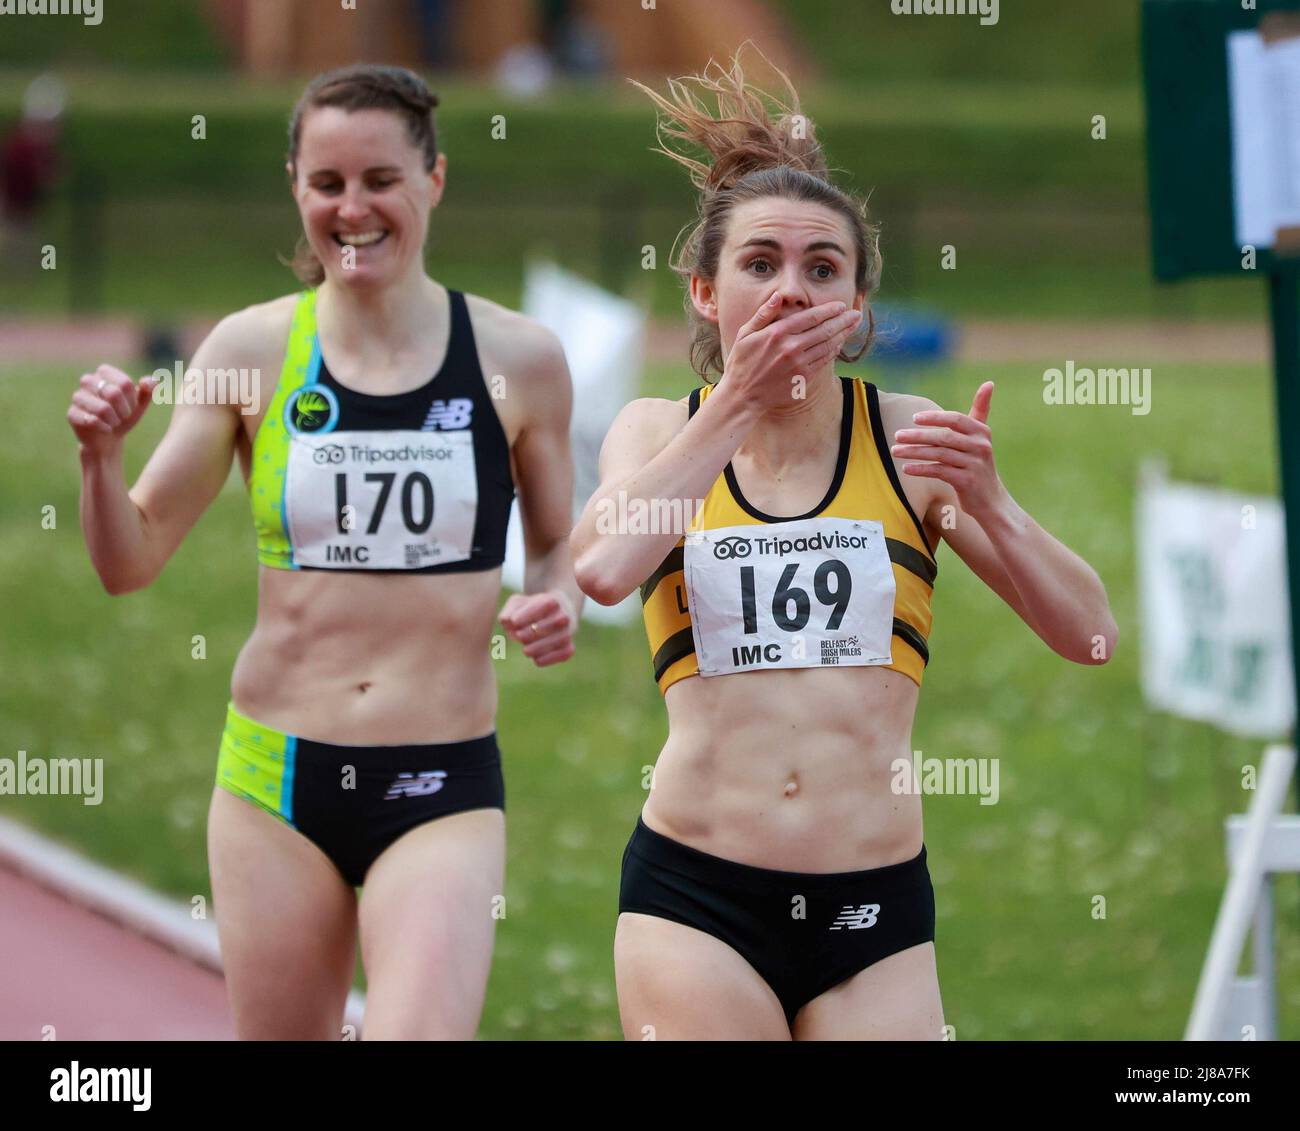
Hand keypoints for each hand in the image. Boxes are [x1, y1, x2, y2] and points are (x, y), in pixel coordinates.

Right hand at [68, 364, 157, 455]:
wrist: (109, 438)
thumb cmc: (124, 416)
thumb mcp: (140, 404)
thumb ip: (148, 390)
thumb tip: (151, 381)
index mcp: (104, 373)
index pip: (124, 383)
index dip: (132, 399)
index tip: (130, 406)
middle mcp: (88, 380)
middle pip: (113, 393)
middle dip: (124, 410)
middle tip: (123, 416)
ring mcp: (77, 397)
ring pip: (103, 408)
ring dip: (114, 420)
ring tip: (114, 422)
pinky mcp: (72, 414)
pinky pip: (92, 421)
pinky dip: (105, 428)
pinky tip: (106, 429)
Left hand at [499, 590, 575, 666]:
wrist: (552, 615)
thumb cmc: (530, 610)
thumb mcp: (517, 604)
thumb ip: (509, 611)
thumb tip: (508, 622)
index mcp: (552, 601)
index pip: (543, 605)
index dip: (527, 615)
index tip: (514, 621)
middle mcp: (564, 616)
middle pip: (551, 624)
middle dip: (531, 632)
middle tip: (519, 636)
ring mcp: (568, 632)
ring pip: (558, 640)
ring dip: (539, 648)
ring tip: (526, 650)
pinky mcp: (569, 647)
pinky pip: (564, 653)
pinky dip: (549, 658)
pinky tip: (536, 659)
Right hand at [722, 290, 862, 410]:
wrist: (742, 396)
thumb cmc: (741, 363)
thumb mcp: (745, 334)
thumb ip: (763, 314)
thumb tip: (778, 296)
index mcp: (778, 333)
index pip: (811, 317)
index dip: (829, 310)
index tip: (841, 305)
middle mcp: (791, 347)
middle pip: (825, 330)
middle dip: (843, 321)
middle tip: (856, 314)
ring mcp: (799, 364)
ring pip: (828, 346)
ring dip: (843, 335)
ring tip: (853, 327)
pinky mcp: (803, 378)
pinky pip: (823, 361)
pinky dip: (833, 351)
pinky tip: (839, 344)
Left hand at [890, 381, 1003, 521]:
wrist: (990, 500)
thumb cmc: (978, 464)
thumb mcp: (981, 437)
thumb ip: (980, 411)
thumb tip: (989, 382)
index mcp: (982, 432)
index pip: (956, 419)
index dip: (935, 418)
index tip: (914, 418)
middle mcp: (980, 446)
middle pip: (944, 436)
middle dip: (918, 435)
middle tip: (897, 435)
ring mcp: (974, 464)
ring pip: (939, 454)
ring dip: (914, 452)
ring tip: (895, 451)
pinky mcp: (966, 481)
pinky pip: (939, 471)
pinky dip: (921, 469)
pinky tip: (906, 469)